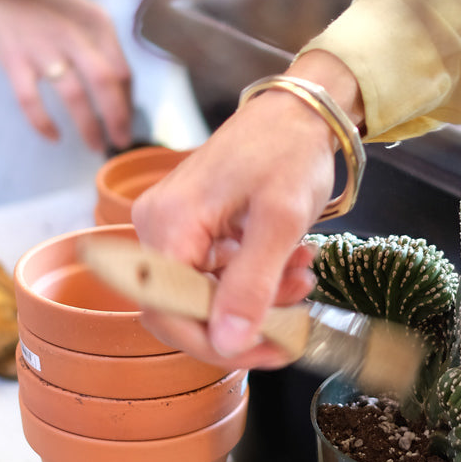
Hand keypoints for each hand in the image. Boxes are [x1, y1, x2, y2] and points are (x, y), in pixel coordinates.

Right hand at [0, 0, 132, 150]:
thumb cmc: (54, 8)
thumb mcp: (89, 20)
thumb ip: (106, 52)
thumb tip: (123, 97)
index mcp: (98, 25)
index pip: (123, 72)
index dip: (129, 103)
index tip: (128, 123)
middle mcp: (74, 35)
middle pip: (105, 83)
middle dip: (118, 119)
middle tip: (121, 143)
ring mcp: (43, 48)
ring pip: (74, 96)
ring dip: (88, 126)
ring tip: (95, 146)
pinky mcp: (14, 60)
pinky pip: (31, 101)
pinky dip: (43, 123)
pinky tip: (55, 137)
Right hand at [130, 51, 363, 367]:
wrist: (300, 111)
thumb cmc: (288, 151)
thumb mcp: (279, 222)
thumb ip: (252, 285)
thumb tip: (227, 344)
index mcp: (167, 224)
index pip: (169, 312)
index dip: (216, 343)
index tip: (268, 350)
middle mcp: (157, 228)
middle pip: (185, 309)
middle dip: (244, 321)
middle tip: (295, 321)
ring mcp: (173, 228)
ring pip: (207, 295)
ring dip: (259, 299)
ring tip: (303, 276)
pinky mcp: (194, 229)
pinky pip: (216, 275)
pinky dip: (256, 279)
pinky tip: (292, 263)